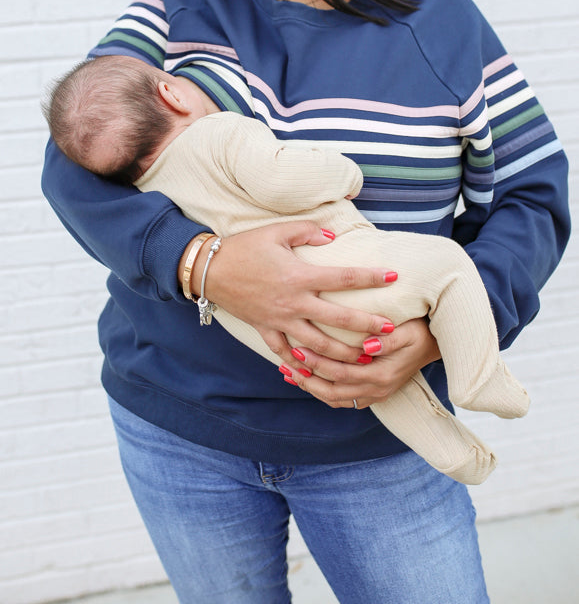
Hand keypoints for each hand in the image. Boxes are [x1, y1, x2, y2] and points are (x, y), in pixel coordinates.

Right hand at [189, 221, 396, 367]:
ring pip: (317, 345)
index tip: (393, 277)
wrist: (209, 270)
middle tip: (390, 331)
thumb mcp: (276, 231)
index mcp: (299, 276)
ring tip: (364, 358)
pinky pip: (285, 353)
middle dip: (367, 326)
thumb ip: (307, 231)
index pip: (344, 277)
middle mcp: (294, 303)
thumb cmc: (244, 247)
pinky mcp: (266, 329)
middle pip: (338, 319)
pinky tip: (315, 372)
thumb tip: (332, 236)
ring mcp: (280, 320)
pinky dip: (300, 364)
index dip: (371, 277)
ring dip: (343, 353)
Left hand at [281, 317, 440, 408]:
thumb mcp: (408, 332)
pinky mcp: (373, 394)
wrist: (435, 345)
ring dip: (311, 387)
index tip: (296, 349)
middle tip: (286, 362)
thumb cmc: (419, 332)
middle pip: (333, 390)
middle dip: (307, 377)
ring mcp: (375, 394)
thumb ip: (388, 340)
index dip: (316, 363)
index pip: (340, 373)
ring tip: (289, 374)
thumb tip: (366, 346)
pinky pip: (343, 399)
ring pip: (336, 398)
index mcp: (382, 374)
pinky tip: (308, 381)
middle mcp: (377, 389)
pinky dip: (323, 392)